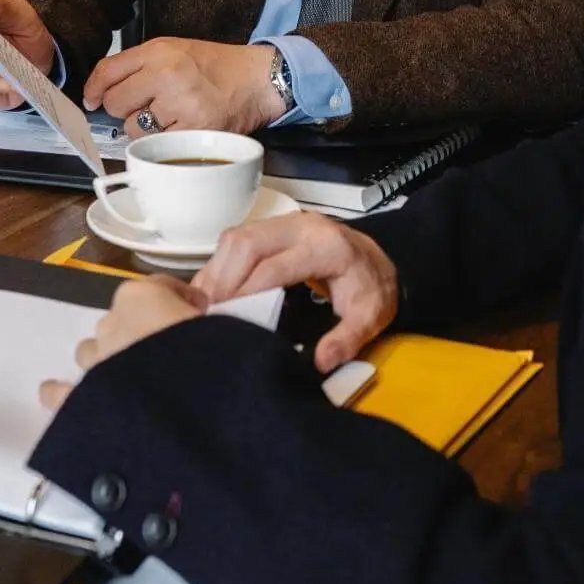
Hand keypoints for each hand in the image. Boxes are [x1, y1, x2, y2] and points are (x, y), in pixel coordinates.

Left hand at [39, 275, 200, 410]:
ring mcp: (94, 360)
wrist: (186, 404)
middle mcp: (111, 322)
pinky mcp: (79, 397)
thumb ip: (210, 322)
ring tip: (131, 379)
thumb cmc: (211, 359)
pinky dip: (61, 392)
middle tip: (169, 355)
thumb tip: (210, 329)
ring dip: (108, 360)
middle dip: (142, 333)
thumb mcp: (224, 328)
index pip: (160, 288)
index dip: (181, 302)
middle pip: (123, 321)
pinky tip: (63, 395)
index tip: (198, 315)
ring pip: (92, 352)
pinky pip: (60, 391)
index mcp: (142, 296)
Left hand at [82, 38, 283, 136]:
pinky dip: (163, 139)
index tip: (91, 99)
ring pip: (133, 127)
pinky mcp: (192, 129)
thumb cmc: (215, 66)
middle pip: (115, 103)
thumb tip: (99, 91)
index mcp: (159, 51)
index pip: (107, 71)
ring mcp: (179, 104)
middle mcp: (166, 74)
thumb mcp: (173, 49)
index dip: (94, 89)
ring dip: (145, 126)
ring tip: (170, 114)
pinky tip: (180, 126)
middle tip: (147, 104)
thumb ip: (137, 65)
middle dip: (125, 108)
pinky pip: (156, 142)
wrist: (256, 80)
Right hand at [196, 212, 398, 372]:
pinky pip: (238, 238)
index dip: (245, 293)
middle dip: (223, 279)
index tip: (227, 319)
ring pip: (238, 237)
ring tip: (205, 305)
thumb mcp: (369, 317)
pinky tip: (213, 290)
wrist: (378, 261)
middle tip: (208, 314)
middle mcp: (302, 226)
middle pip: (247, 243)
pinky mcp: (274, 226)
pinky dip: (221, 263)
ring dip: (217, 270)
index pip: (273, 267)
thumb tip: (321, 361)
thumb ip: (347, 339)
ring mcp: (286, 222)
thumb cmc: (369, 288)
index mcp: (326, 247)